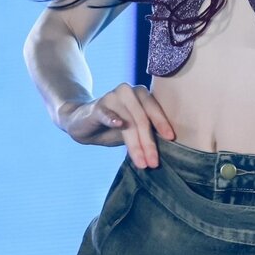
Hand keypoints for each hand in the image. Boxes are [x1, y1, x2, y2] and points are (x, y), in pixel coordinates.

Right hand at [57, 83, 175, 167]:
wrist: (83, 122)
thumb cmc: (115, 126)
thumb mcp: (134, 129)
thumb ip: (150, 132)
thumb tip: (170, 148)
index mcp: (141, 95)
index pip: (154, 109)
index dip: (162, 123)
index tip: (171, 138)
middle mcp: (128, 92)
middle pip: (142, 118)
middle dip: (149, 142)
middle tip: (153, 163)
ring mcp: (112, 97)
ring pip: (127, 122)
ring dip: (135, 144)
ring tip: (141, 162)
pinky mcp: (97, 107)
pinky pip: (106, 112)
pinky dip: (112, 118)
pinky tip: (119, 125)